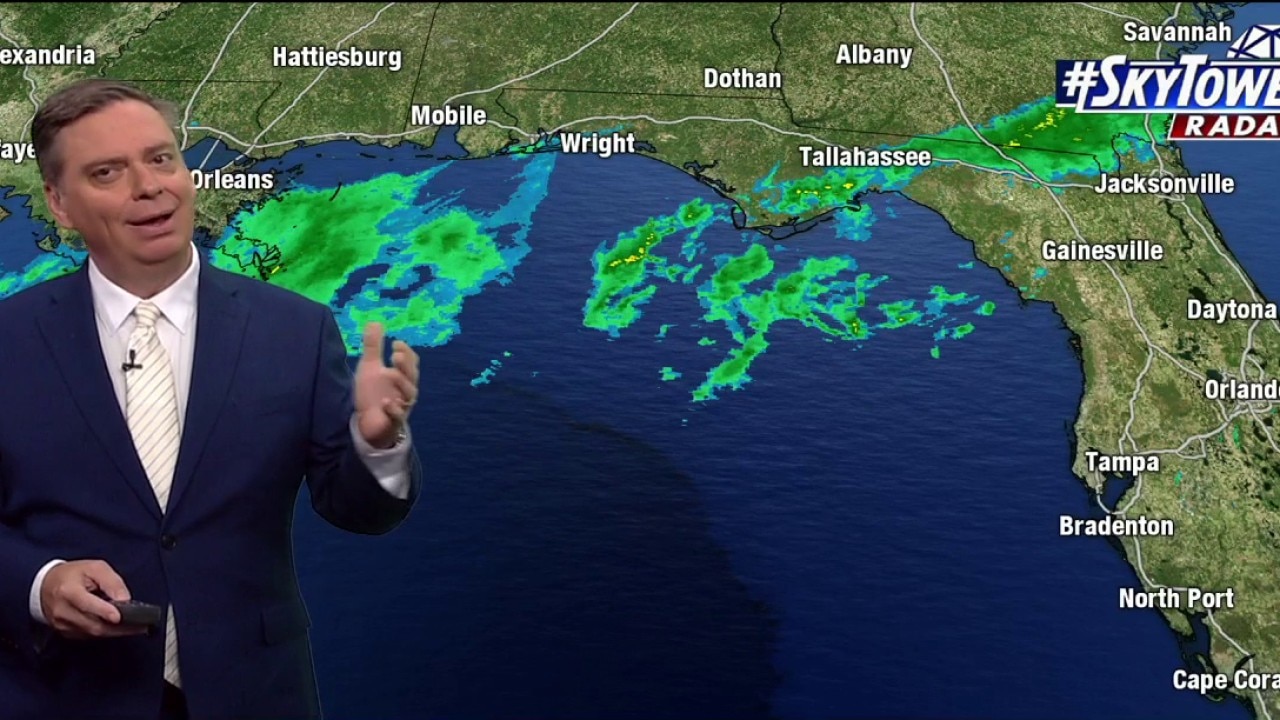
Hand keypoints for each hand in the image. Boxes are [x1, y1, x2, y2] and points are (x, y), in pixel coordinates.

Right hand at [40, 560, 147, 638]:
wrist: (45, 586)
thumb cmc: (72, 575)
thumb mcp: (95, 568)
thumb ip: (112, 582)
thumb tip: (125, 600)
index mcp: (68, 591)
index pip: (86, 605)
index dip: (104, 611)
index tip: (119, 616)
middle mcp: (63, 611)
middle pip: (93, 624)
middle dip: (118, 627)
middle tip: (140, 626)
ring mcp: (62, 624)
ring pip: (93, 633)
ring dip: (115, 632)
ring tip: (135, 627)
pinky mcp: (65, 632)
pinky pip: (89, 636)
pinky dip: (105, 632)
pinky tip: (119, 628)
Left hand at [354, 322, 419, 447]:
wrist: (368, 422)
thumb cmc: (373, 393)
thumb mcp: (370, 367)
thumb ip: (373, 346)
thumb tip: (376, 321)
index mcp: (402, 375)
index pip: (411, 362)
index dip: (406, 352)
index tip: (395, 342)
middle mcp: (405, 389)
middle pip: (412, 375)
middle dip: (405, 365)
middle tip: (394, 354)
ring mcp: (401, 405)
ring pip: (408, 394)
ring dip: (399, 382)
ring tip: (387, 372)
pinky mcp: (393, 421)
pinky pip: (398, 415)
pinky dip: (394, 408)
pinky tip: (386, 402)